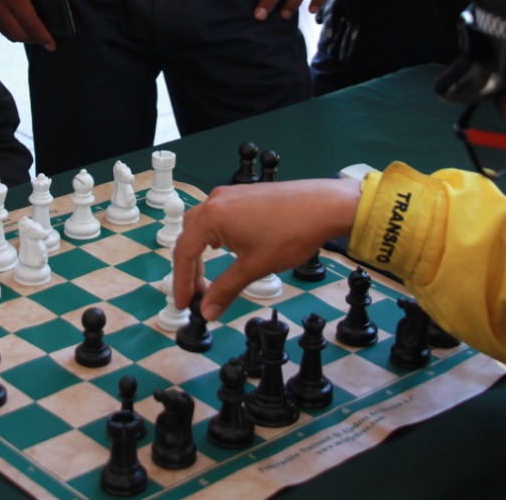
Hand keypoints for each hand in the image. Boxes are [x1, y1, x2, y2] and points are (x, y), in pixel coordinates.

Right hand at [0, 0, 57, 49]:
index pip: (30, 21)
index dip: (42, 35)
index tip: (52, 45)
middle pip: (19, 33)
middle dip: (34, 39)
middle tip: (47, 41)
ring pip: (9, 34)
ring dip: (24, 38)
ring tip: (36, 37)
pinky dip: (12, 32)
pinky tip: (22, 30)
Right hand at [171, 178, 360, 320]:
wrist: (324, 206)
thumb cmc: (292, 231)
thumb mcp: (255, 267)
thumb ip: (225, 290)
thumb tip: (208, 310)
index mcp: (212, 216)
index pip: (183, 253)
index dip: (181, 282)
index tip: (183, 303)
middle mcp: (216, 201)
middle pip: (188, 238)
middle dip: (189, 269)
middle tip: (196, 295)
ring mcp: (230, 195)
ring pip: (201, 226)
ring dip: (200, 252)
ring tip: (207, 277)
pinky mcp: (243, 195)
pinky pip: (217, 217)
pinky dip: (213, 237)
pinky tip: (225, 249)